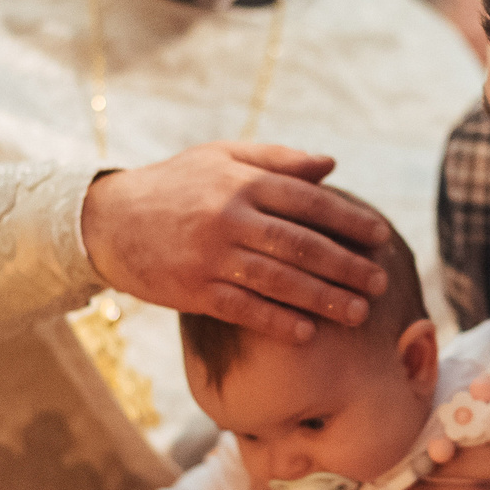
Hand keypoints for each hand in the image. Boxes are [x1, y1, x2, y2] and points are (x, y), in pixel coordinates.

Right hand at [80, 142, 390, 342]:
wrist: (108, 220)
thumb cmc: (175, 185)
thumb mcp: (220, 157)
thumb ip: (276, 159)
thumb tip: (330, 164)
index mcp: (242, 182)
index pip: (309, 201)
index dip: (349, 220)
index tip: (380, 236)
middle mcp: (229, 217)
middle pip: (300, 245)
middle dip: (346, 265)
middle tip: (381, 281)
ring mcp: (211, 256)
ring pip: (278, 280)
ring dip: (322, 298)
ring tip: (358, 312)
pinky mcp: (194, 289)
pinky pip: (244, 309)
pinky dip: (277, 321)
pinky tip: (307, 333)